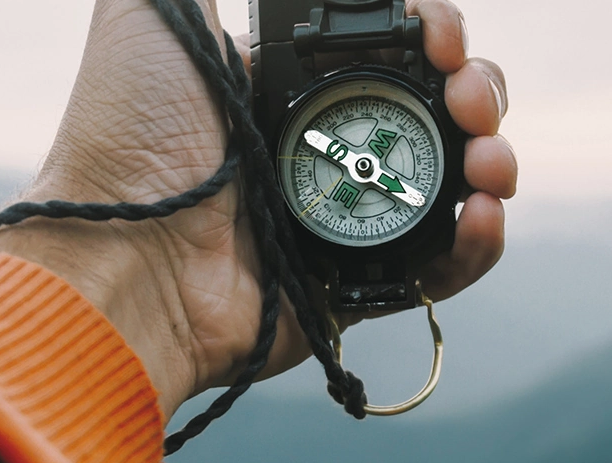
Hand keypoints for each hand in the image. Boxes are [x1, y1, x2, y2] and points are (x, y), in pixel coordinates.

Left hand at [0, 0, 513, 416]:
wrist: (119, 255)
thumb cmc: (125, 135)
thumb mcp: (150, 12)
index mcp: (288, 82)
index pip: (393, 46)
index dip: (432, 29)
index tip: (435, 29)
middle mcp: (324, 145)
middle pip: (439, 106)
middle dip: (474, 89)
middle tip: (464, 96)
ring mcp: (346, 217)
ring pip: (456, 179)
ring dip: (492, 156)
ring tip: (486, 160)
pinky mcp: (359, 286)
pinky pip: (445, 264)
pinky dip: (481, 240)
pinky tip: (482, 213)